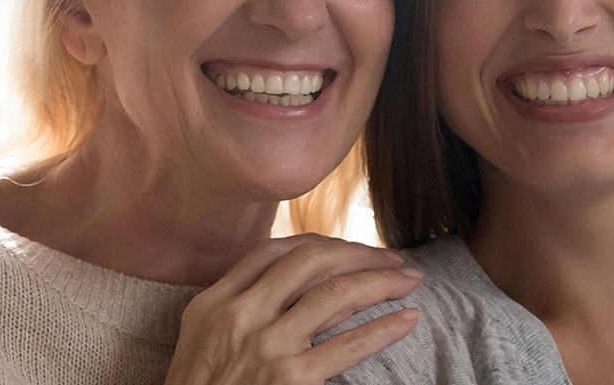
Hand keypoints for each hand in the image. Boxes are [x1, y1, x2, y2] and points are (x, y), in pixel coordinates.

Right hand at [163, 233, 422, 384]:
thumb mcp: (203, 341)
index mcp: (213, 303)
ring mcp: (265, 346)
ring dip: (382, 281)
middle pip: (311, 262)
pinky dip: (384, 328)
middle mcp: (239, 316)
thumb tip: (296, 284)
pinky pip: (349, 345)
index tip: (350, 248)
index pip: (274, 251)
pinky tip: (407, 319)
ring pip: (336, 294)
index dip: (320, 243)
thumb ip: (239, 307)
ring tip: (410, 279)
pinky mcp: (290, 378)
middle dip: (359, 254)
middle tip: (392, 257)